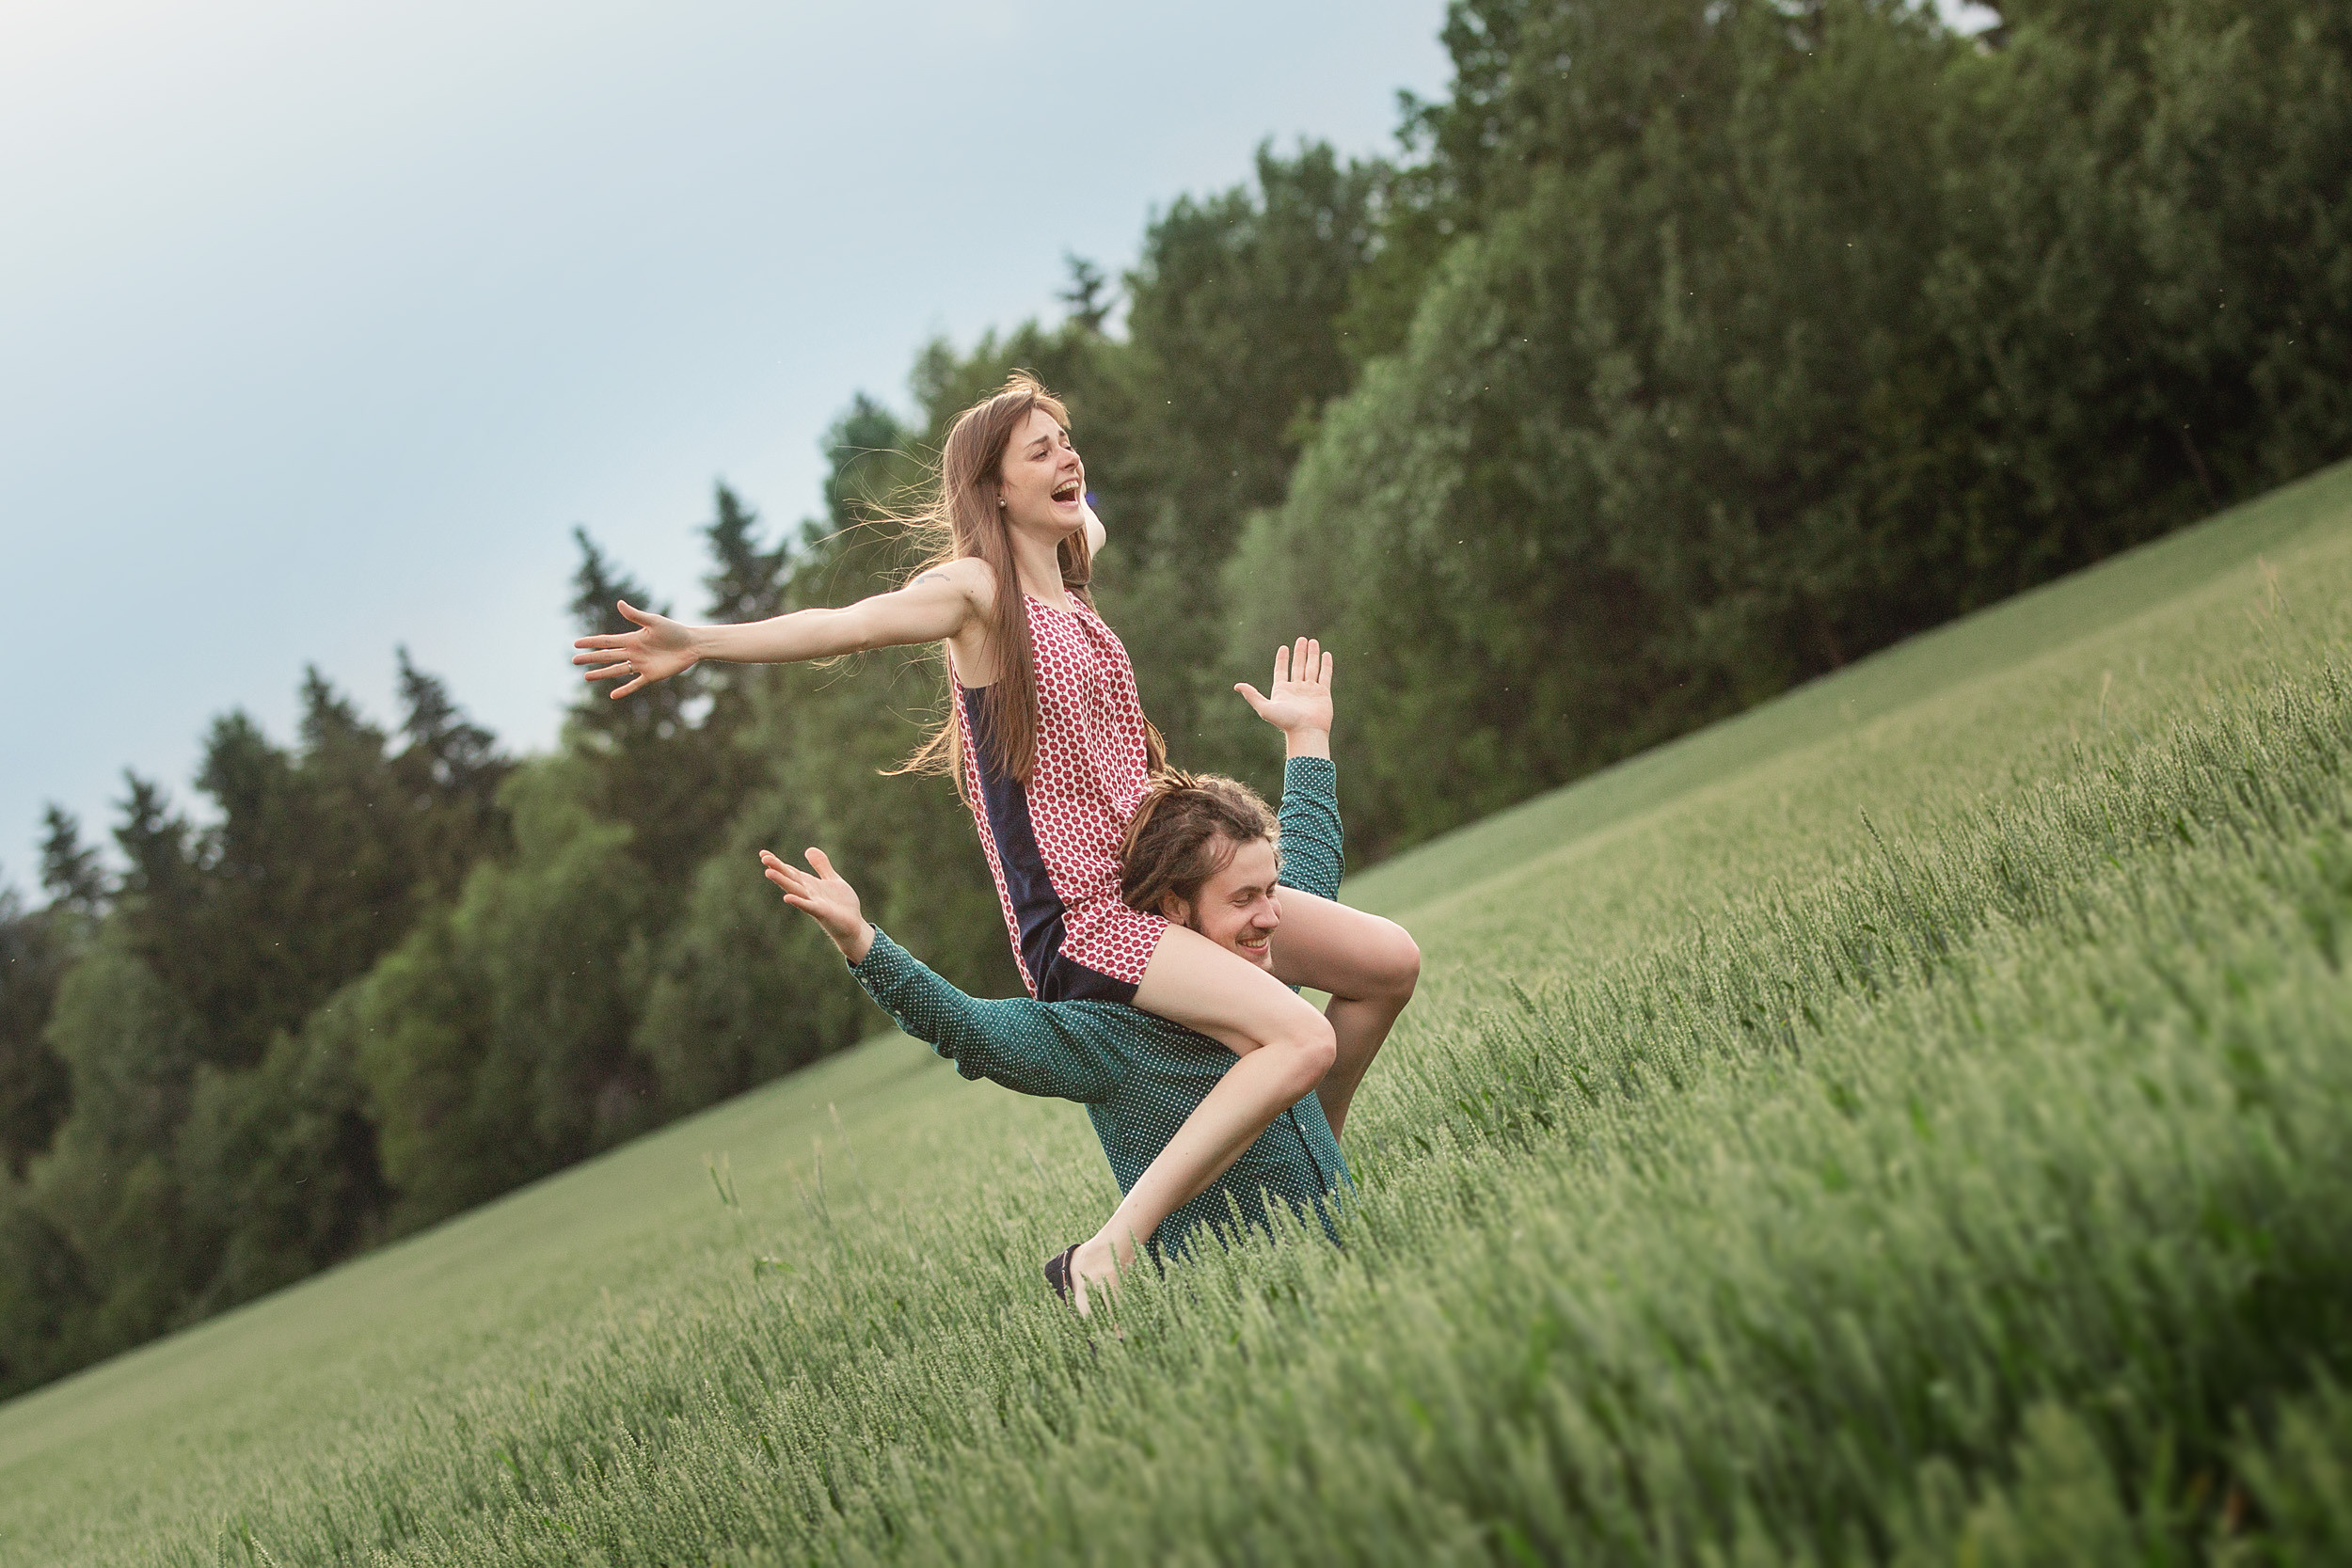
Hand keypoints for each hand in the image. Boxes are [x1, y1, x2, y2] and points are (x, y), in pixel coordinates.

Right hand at [572, 601, 696, 698]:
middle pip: (607, 656)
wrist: (692, 644)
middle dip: (590, 658)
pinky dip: (625, 690)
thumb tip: (619, 603)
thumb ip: (636, 615)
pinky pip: (635, 683)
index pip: (607, 641)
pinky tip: (613, 695)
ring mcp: (641, 665)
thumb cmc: (674, 630)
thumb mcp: (654, 621)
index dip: (591, 642)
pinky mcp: (651, 675)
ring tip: (586, 677)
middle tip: (574, 661)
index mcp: (632, 639)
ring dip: (601, 674)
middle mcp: (633, 652)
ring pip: (616, 670)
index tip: (576, 643)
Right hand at [760, 847, 873, 962]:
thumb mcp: (832, 879)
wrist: (853, 925)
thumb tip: (809, 850)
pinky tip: (787, 897)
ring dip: (782, 881)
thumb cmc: (841, 905)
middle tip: (764, 858)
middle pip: (790, 878)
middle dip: (777, 868)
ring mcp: (813, 902)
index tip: (762, 853)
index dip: (777, 863)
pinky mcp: (822, 912)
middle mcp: (808, 893)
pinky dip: (798, 901)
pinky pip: (808, 906)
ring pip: (795, 890)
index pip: (790, 871)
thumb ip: (821, 866)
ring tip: (768, 872)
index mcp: (809, 884)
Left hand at [1233, 637, 1333, 756]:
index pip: (1281, 671)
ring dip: (1312, 655)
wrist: (1306, 732)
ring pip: (1311, 668)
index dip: (1282, 659)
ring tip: (1313, 641)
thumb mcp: (1265, 707)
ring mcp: (1310, 690)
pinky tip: (1325, 654)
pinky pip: (1325, 675)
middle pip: (1298, 666)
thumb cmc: (1285, 721)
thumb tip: (1236, 686)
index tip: (1284, 648)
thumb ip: (1252, 695)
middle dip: (1299, 653)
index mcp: (1282, 691)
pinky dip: (1325, 665)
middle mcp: (1296, 689)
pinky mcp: (1323, 693)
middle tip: (1301, 639)